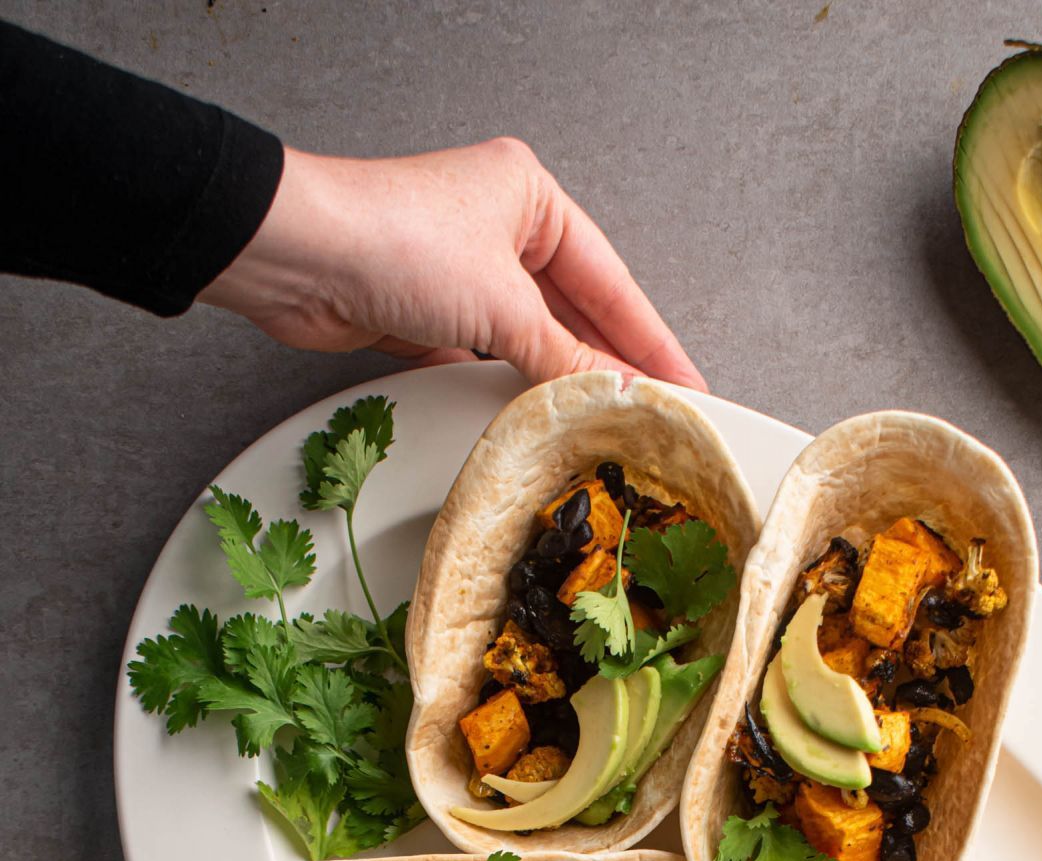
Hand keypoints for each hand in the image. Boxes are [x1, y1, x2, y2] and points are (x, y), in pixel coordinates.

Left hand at [200, 139, 705, 388]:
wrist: (296, 259)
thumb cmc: (390, 238)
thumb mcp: (502, 305)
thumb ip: (563, 357)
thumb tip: (613, 390)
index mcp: (529, 198)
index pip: (610, 280)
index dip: (650, 339)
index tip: (685, 383)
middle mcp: (496, 228)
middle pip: (573, 311)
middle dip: (608, 363)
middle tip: (653, 413)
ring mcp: (460, 272)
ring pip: (529, 338)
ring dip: (557, 379)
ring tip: (601, 421)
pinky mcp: (426, 314)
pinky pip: (486, 360)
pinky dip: (508, 388)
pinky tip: (535, 418)